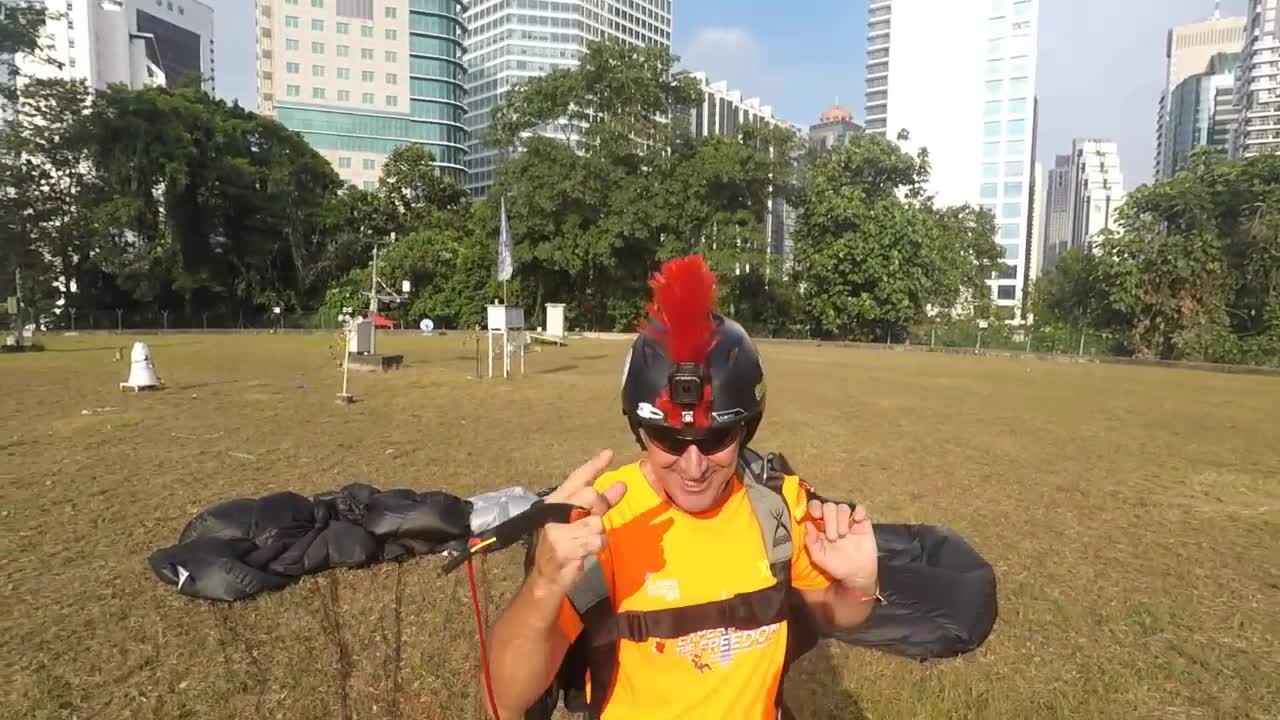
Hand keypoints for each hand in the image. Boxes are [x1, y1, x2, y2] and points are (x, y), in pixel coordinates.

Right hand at [532, 450, 626, 595]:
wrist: (546, 578)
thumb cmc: (565, 545)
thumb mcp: (580, 521)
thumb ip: (601, 503)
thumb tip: (621, 485)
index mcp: (556, 501)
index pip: (577, 478)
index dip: (594, 465)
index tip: (609, 453)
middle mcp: (554, 511)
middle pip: (591, 495)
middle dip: (601, 506)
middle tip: (595, 518)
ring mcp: (557, 530)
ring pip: (596, 522)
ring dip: (597, 533)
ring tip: (584, 541)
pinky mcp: (564, 548)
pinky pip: (595, 541)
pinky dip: (596, 547)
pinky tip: (584, 552)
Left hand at [804, 499, 877, 597]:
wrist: (857, 574)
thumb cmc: (836, 565)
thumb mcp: (819, 557)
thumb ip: (811, 541)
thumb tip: (807, 523)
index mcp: (821, 526)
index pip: (815, 507)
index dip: (814, 508)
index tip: (816, 516)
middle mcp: (834, 520)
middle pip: (829, 506)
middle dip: (829, 520)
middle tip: (833, 537)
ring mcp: (848, 520)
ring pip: (843, 507)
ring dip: (841, 519)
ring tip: (843, 534)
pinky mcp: (863, 522)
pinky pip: (860, 508)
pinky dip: (858, 511)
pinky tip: (857, 521)